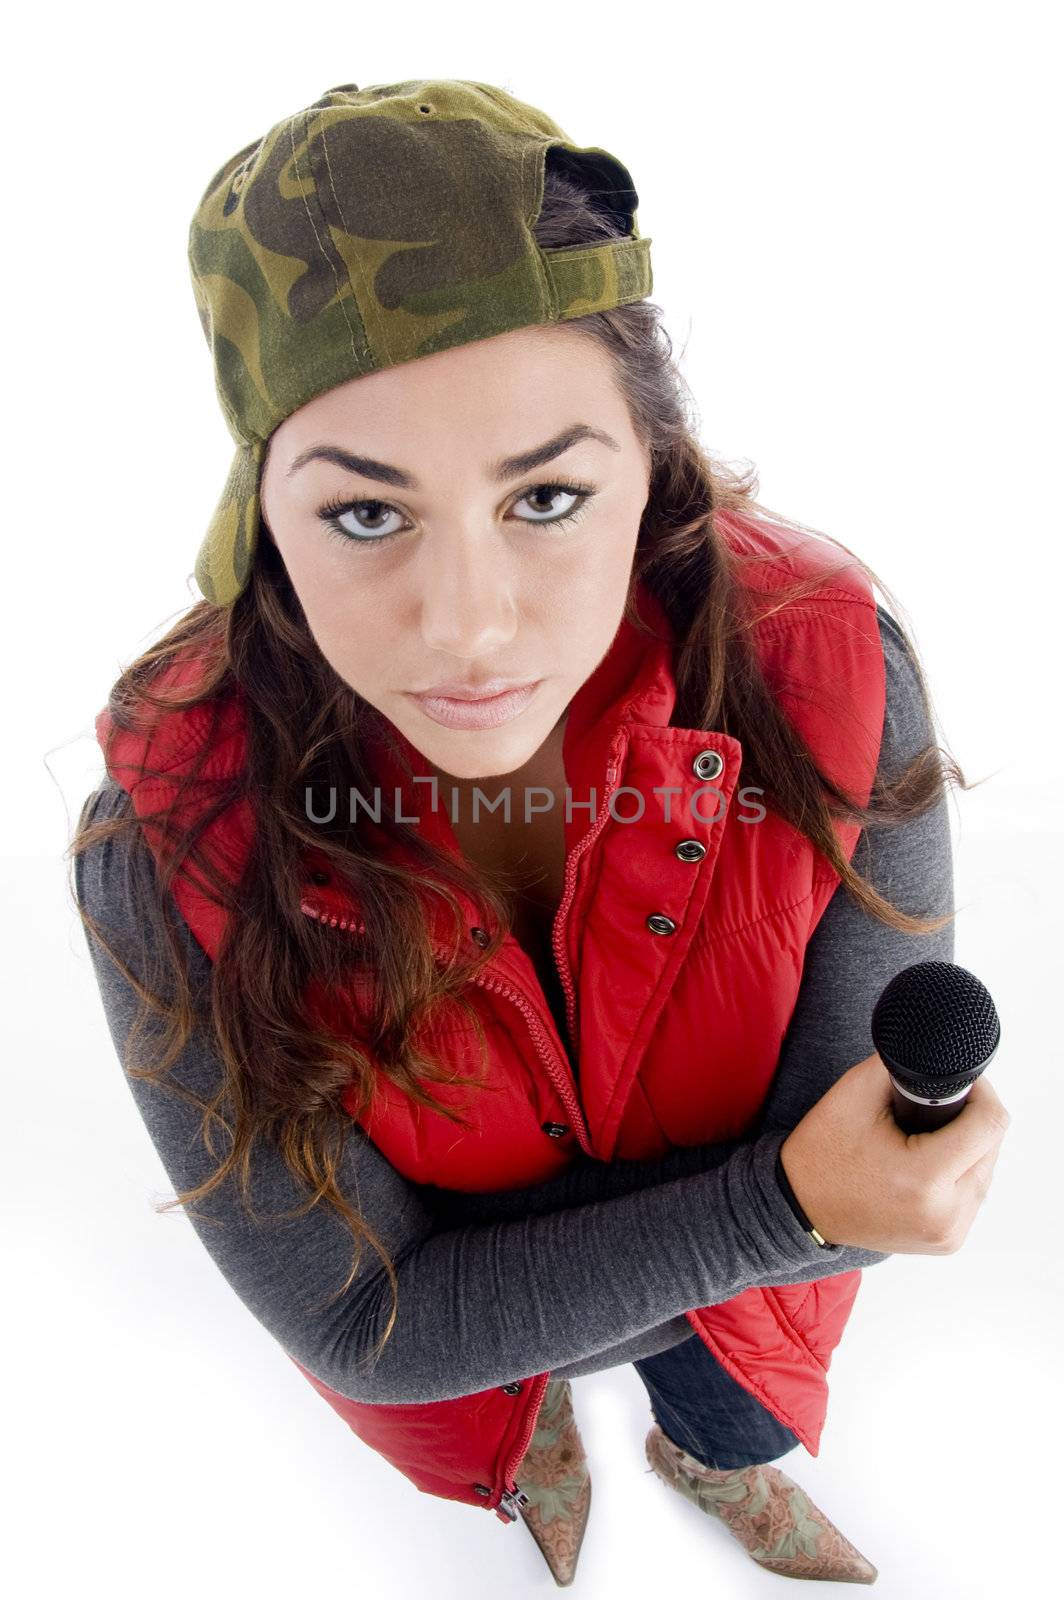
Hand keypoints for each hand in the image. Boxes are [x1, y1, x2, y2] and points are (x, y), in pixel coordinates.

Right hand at [778, 1051, 1009, 1253]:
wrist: (799, 1208)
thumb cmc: (822, 1154)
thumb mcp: (855, 1094)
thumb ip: (903, 1066)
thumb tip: (941, 1056)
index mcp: (924, 1179)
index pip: (989, 1123)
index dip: (981, 1091)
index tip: (959, 1082)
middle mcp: (945, 1214)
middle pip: (992, 1145)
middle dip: (971, 1118)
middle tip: (933, 1107)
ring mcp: (950, 1234)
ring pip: (987, 1170)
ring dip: (968, 1146)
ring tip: (929, 1135)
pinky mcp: (949, 1241)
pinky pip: (973, 1194)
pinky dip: (960, 1173)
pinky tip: (930, 1162)